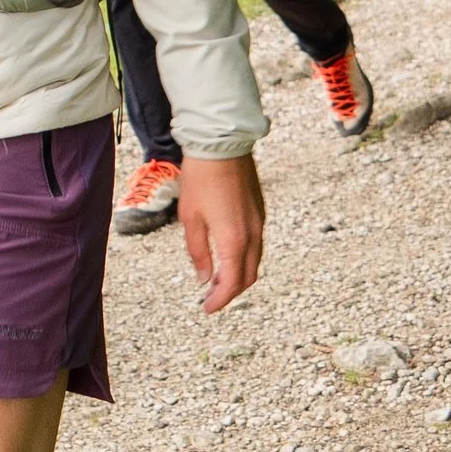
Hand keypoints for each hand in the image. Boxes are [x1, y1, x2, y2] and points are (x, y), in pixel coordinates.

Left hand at [179, 153, 264, 314]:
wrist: (221, 143)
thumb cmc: (201, 178)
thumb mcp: (190, 218)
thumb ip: (198, 251)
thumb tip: (204, 278)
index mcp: (234, 240)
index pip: (232, 283)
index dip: (220, 300)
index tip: (207, 308)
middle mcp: (252, 234)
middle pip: (249, 276)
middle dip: (231, 291)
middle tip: (212, 296)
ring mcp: (259, 221)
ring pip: (255, 260)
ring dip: (239, 274)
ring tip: (217, 276)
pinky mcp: (259, 210)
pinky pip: (257, 243)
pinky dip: (244, 257)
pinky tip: (227, 253)